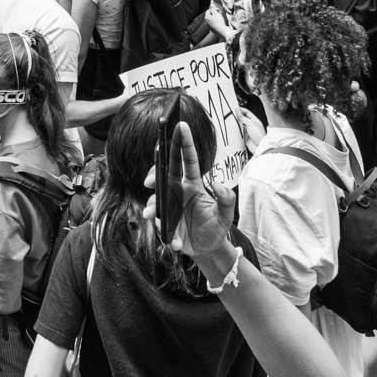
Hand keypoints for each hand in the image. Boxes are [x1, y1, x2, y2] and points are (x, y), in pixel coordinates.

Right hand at [140, 120, 234, 275]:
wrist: (208, 249)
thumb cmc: (216, 227)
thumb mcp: (225, 215)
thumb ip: (226, 199)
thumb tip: (218, 183)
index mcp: (193, 184)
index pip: (188, 160)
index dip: (184, 142)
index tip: (181, 126)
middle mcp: (178, 191)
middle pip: (164, 174)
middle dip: (154, 173)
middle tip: (150, 181)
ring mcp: (170, 206)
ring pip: (155, 199)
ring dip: (152, 207)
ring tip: (155, 217)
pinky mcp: (165, 222)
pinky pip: (159, 222)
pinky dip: (164, 232)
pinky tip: (175, 243)